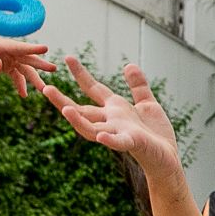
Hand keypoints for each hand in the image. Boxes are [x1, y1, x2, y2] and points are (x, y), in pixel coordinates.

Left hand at [0, 37, 55, 97]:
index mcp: (2, 45)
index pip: (20, 47)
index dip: (32, 49)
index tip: (45, 49)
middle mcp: (9, 51)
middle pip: (27, 58)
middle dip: (40, 64)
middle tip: (54, 69)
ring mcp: (9, 59)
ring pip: (26, 69)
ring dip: (34, 79)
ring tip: (43, 89)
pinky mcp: (7, 66)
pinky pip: (18, 76)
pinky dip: (21, 85)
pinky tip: (24, 95)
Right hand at [43, 57, 182, 180]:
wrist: (169, 158)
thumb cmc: (156, 134)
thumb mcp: (148, 103)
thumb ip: (138, 86)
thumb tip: (129, 65)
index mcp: (115, 109)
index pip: (93, 89)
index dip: (81, 74)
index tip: (68, 58)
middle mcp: (112, 121)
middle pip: (83, 110)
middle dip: (63, 101)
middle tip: (46, 88)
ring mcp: (119, 132)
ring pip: (92, 128)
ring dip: (78, 120)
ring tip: (65, 109)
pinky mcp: (133, 143)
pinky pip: (118, 141)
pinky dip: (109, 139)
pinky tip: (101, 136)